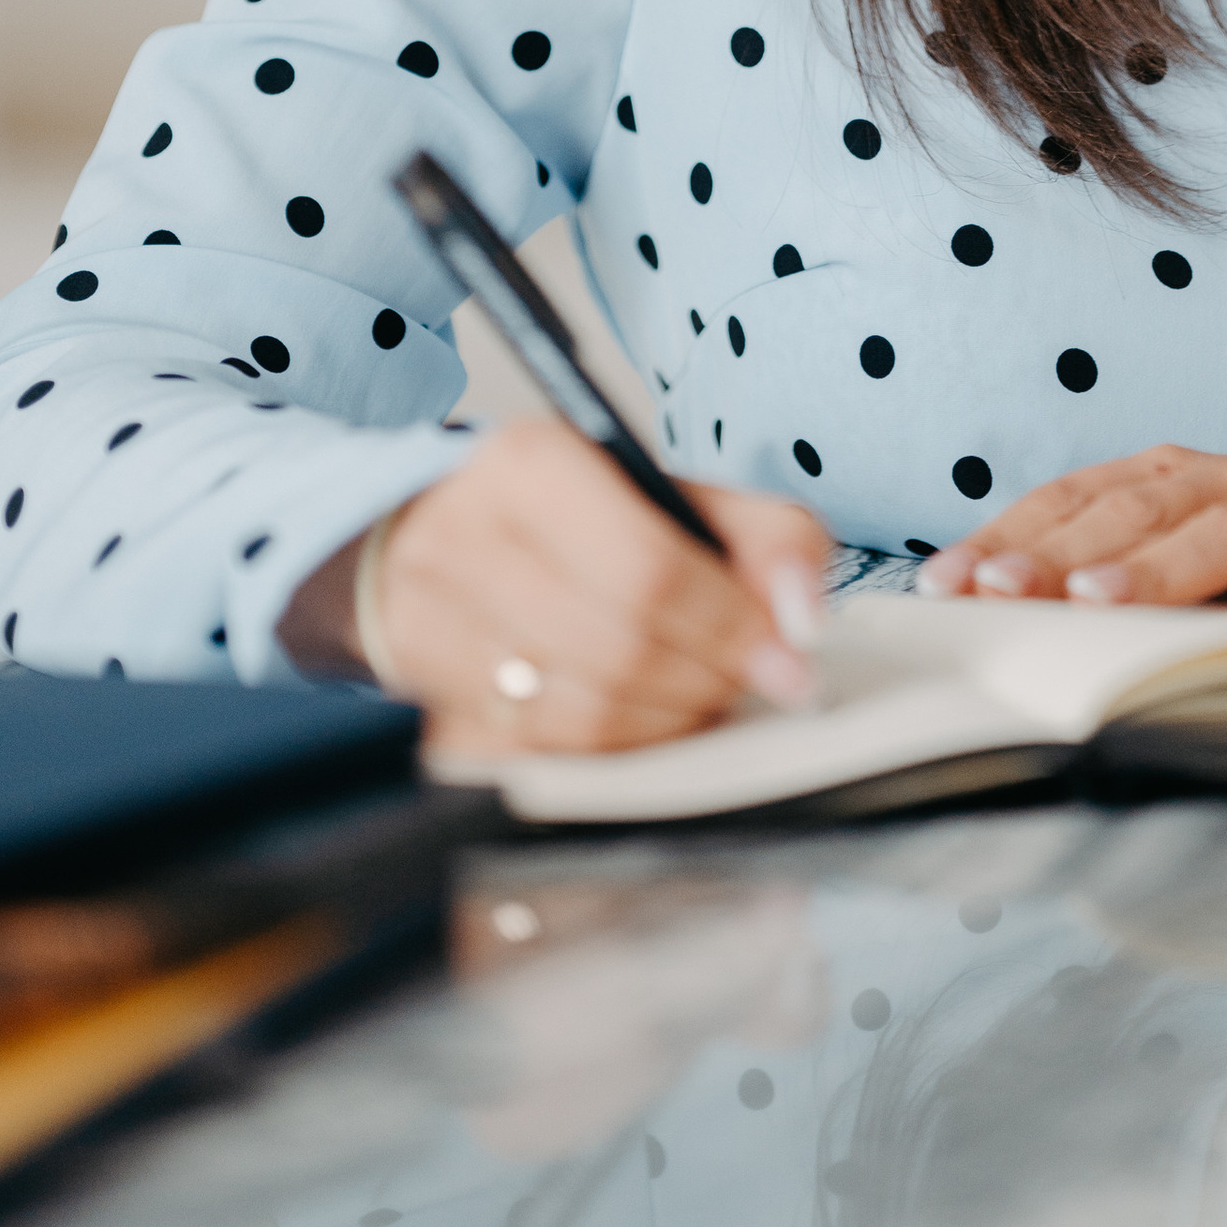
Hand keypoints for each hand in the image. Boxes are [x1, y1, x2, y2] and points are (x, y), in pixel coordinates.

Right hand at [279, 419, 829, 753]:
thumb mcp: (669, 493)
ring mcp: (427, 629)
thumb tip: (802, 618)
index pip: (649, 570)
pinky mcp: (424, 705)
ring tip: (696, 694)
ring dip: (667, 722)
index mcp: (529, 466)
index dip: (731, 625)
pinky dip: (612, 753)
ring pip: (582, 717)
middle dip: (706, 678)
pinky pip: (542, 760)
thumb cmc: (570, 516)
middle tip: (743, 677)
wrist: (433, 533)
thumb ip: (763, 534)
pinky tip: (639, 721)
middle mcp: (461, 541)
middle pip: (619, 650)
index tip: (786, 659)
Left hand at [916, 444, 1226, 643]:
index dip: (1013, 536)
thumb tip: (1000, 619)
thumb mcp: (1204, 554)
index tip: (948, 583)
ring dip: (1165, 565)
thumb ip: (1121, 575)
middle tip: (1001, 591)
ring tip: (1103, 599)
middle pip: (1141, 511)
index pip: (1082, 500)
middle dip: (1063, 552)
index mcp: (1184, 482)